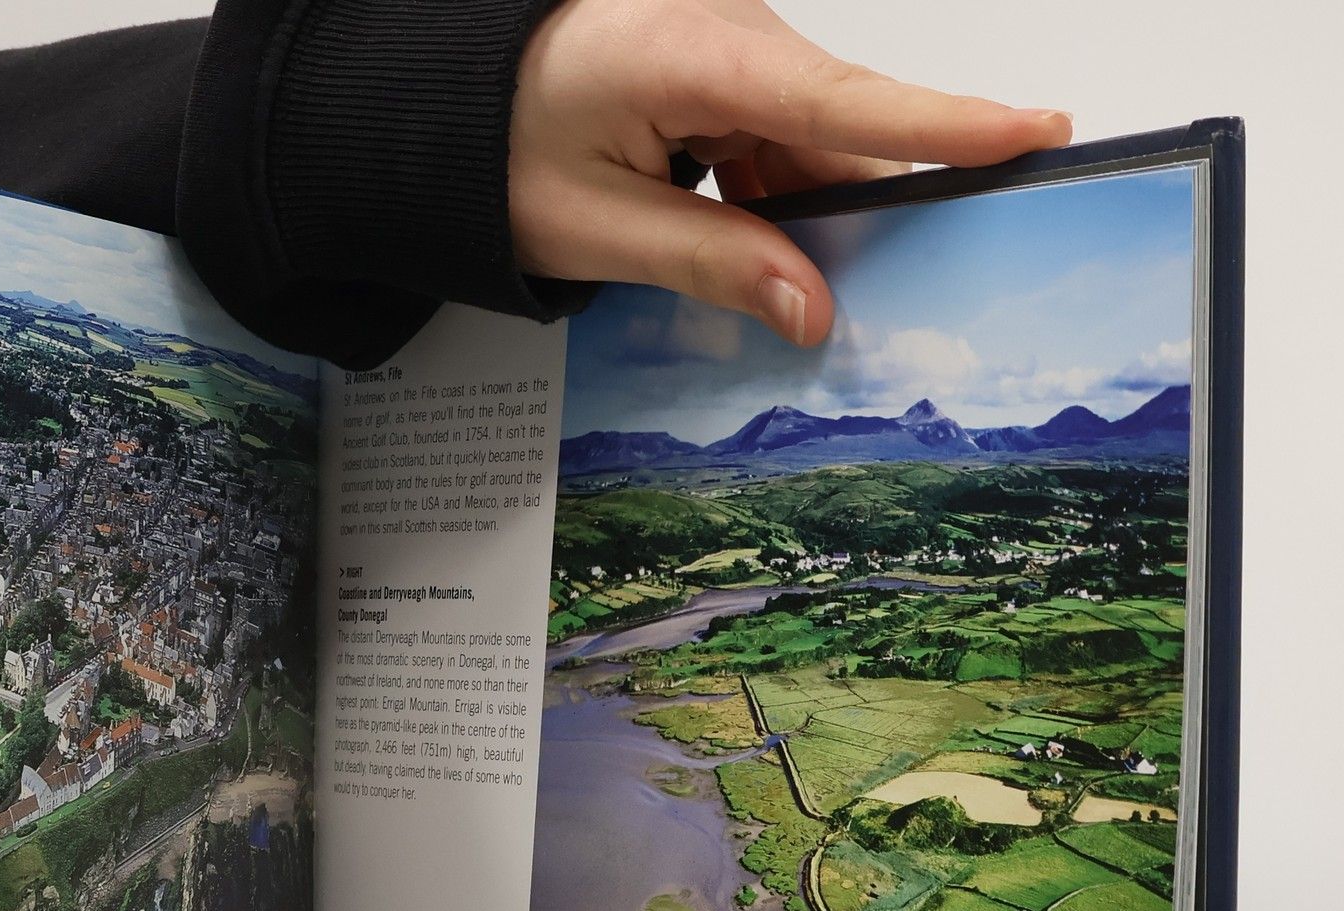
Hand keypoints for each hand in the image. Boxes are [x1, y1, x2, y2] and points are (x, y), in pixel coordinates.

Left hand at [510, 0, 1072, 344]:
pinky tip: (767, 247)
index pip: (836, 99)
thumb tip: (814, 312)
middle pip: (839, 122)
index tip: (1033, 132)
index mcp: (686, 53)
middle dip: (874, 201)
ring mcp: (729, 44)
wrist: (445, 100)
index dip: (938, 127)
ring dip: (813, 210)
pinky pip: (782, 134)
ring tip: (805, 274)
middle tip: (934, 265)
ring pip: (816, 136)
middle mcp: (725, 29)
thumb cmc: (497, 153)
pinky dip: (781, 194)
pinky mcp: (724, 67)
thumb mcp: (594, 229)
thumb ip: (711, 265)